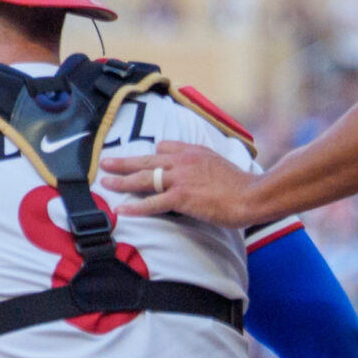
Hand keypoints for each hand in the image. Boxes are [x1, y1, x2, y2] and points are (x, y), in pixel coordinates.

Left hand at [100, 141, 264, 227]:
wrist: (253, 195)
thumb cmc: (241, 184)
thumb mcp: (219, 162)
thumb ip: (202, 163)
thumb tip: (195, 169)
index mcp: (193, 152)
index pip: (163, 147)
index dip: (152, 154)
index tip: (141, 159)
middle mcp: (182, 162)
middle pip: (146, 160)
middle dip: (123, 162)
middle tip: (105, 163)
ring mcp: (180, 179)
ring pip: (144, 178)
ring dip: (122, 181)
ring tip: (105, 183)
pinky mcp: (181, 197)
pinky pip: (152, 202)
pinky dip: (135, 208)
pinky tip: (121, 210)